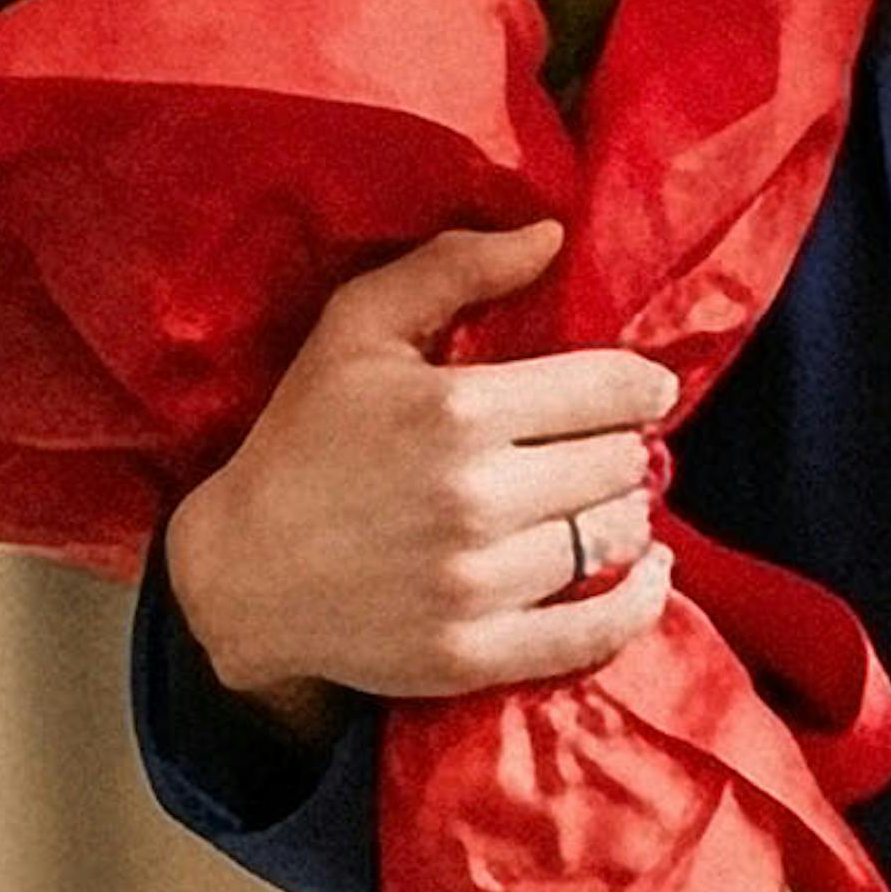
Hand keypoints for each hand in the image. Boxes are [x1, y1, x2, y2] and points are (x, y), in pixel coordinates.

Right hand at [161, 220, 678, 722]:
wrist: (242, 572)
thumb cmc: (302, 437)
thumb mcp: (356, 327)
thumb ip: (453, 267)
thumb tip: (550, 237)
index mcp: (455, 409)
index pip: (606, 389)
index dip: (641, 386)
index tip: (646, 390)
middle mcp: (476, 499)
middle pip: (618, 463)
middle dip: (624, 446)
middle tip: (606, 445)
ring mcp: (478, 584)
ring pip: (613, 538)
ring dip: (625, 514)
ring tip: (608, 501)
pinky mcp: (475, 654)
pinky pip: (597, 632)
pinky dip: (638, 601)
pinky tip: (647, 573)